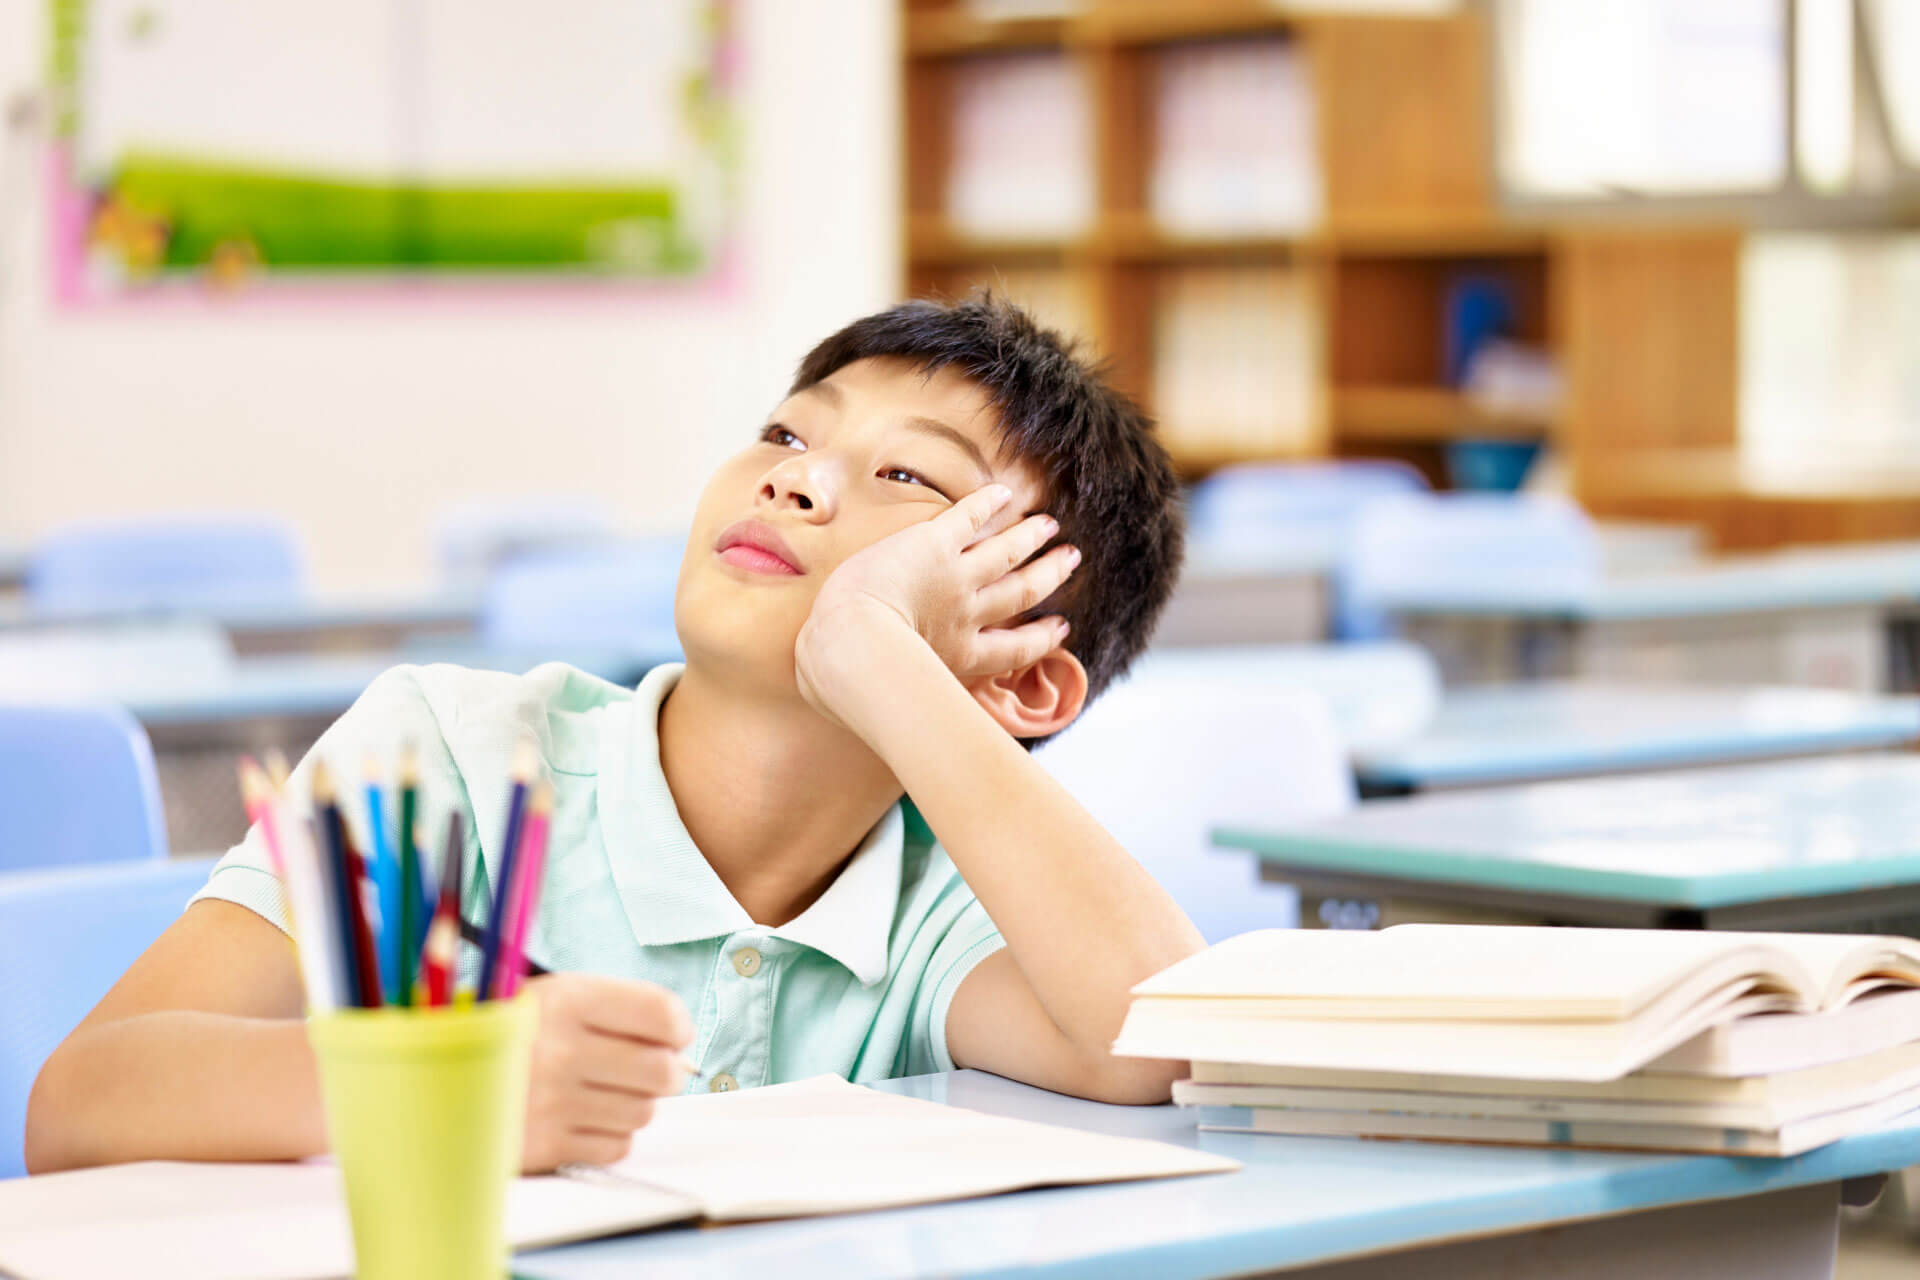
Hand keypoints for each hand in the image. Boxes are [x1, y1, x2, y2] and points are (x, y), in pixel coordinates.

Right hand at [517, 973, 694, 1171]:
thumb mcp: (555, 998)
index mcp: (566, 1000)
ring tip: (601, 1090)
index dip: (678, 1027)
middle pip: (661, 1070)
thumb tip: (680, 1044)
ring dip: (634, 1104)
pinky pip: (616, 1146)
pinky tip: (584, 1117)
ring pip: (643, 1111)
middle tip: (645, 1069)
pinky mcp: (544, 1146)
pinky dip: (610, 1136)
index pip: (660, 1013)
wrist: (440, 1078)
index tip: (673, 1035)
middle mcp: (560, 1049)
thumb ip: (618, 1011)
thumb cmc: (515, 1036)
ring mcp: (551, 1102)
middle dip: (664, 1072)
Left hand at [794, 484, 1079, 721]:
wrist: (851, 643)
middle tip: (1070, 560)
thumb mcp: (879, 699)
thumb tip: (839, 704)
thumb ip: (875, 697)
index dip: (1042, 638)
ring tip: (1049, 525)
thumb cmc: (850, 681)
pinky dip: (987, 503)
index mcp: (959, 657)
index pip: (1014, 649)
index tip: (1061, 628)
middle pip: (1021, 592)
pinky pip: (968, 518)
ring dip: (1029, 536)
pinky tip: (1003, 492)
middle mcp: (966, 616)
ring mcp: (954, 578)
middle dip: (1049, 575)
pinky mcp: (933, 545)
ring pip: (1005, 552)